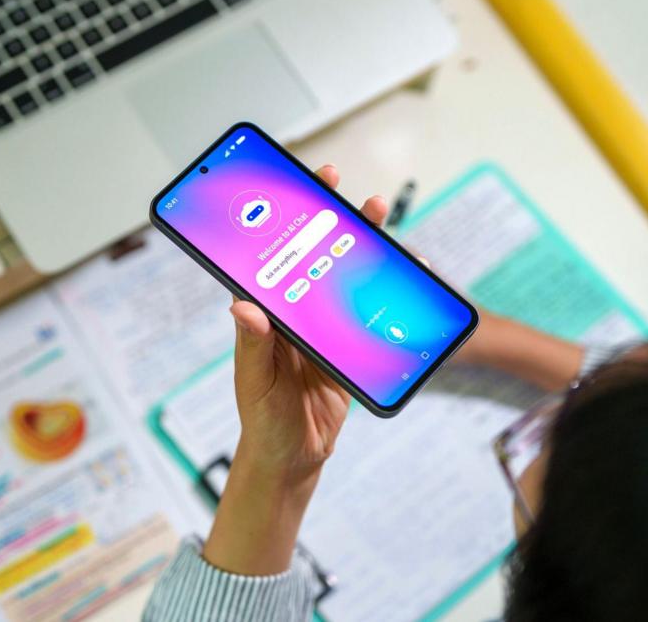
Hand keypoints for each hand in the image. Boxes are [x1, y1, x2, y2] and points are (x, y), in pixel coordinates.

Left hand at [229, 164, 389, 477]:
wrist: (294, 459)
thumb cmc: (263, 420)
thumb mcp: (256, 383)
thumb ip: (254, 345)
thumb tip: (244, 304)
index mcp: (265, 317)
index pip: (272, 259)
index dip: (284, 221)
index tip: (297, 187)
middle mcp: (292, 315)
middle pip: (312, 258)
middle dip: (328, 221)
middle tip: (342, 188)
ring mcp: (322, 330)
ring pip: (342, 279)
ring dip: (360, 249)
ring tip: (377, 216)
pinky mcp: (347, 349)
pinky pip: (367, 313)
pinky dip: (386, 293)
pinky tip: (404, 274)